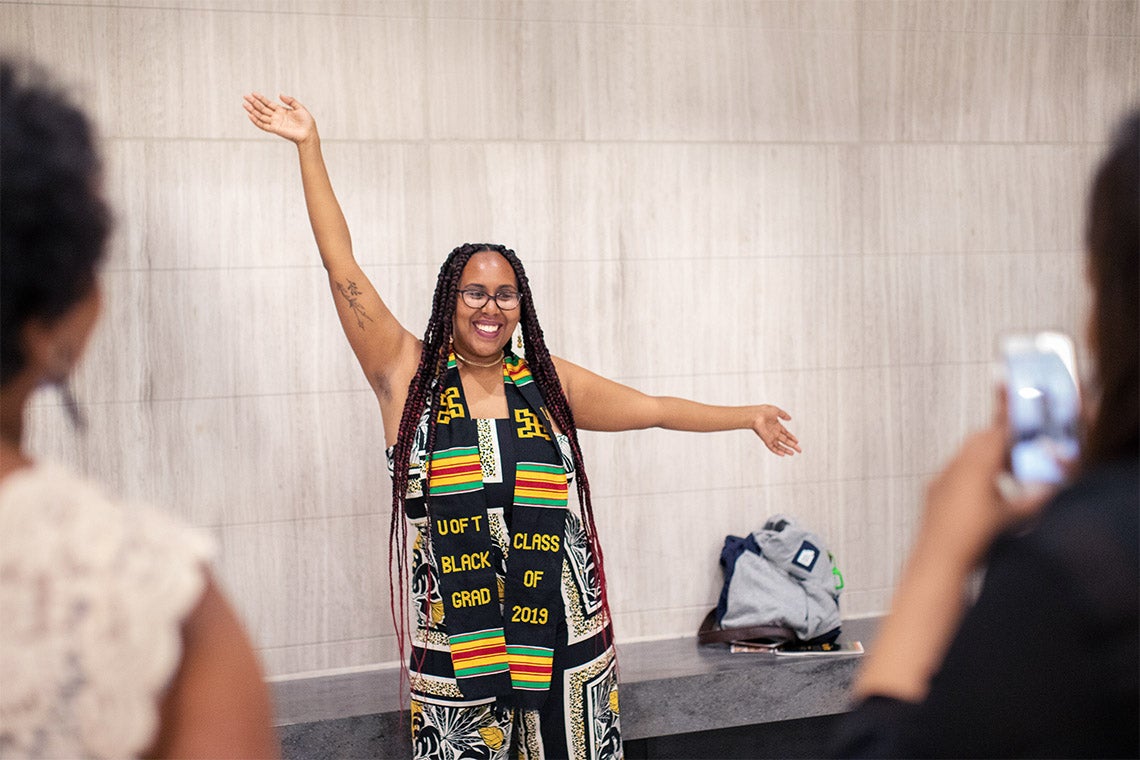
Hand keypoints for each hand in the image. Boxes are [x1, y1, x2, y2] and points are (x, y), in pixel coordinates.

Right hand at [242, 92, 315, 144]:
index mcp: (282, 111)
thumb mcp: (300, 107)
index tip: (253, 93)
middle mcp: (277, 117)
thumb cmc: (307, 122)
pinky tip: (250, 115)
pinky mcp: (275, 129)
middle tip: (245, 96)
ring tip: (244, 104)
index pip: (268, 103)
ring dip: (252, 110)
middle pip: (262, 108)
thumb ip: (290, 100)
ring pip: (260, 116)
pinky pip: (263, 125)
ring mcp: (275, 123)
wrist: (309, 134)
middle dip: (253, 102)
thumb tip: (280, 94)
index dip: (261, 98)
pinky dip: (256, 121)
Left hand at [750, 405, 800, 455]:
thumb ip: (783, 414)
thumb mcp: (776, 411)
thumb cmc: (762, 411)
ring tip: (793, 453)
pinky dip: (777, 451)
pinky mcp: (766, 440)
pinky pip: (772, 447)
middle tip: (799, 450)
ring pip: (779, 445)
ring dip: (786, 449)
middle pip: (785, 440)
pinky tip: (783, 454)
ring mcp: (770, 436)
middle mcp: (773, 432)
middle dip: (792, 445)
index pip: (786, 433)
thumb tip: (789, 418)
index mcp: (776, 425)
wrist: (755, 415)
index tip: (797, 441)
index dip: (792, 437)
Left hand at [920, 419, 1053, 571]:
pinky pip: (951, 471)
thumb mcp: (1013, 518)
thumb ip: (1034, 500)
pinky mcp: (933, 491)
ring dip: (982, 459)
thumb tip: (1049, 489)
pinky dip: (967, 473)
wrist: (940, 558)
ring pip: (963, 455)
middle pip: (978, 440)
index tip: (1024, 437)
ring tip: (1001, 477)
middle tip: (1015, 456)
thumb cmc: (975, 539)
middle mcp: (956, 467)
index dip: (1012, 433)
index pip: (995, 435)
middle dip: (997, 443)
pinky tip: (979, 494)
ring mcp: (941, 478)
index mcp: (977, 467)